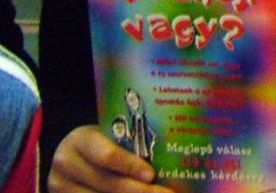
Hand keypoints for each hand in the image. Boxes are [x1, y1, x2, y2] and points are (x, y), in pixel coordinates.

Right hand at [48, 124, 171, 192]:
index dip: (131, 166)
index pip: (107, 156)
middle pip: (107, 183)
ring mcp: (60, 187)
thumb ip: (128, 145)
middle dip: (139, 190)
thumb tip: (167, 158)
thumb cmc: (100, 142)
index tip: (152, 175)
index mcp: (79, 140)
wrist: (70, 155)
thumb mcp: (108, 136)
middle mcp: (65, 164)